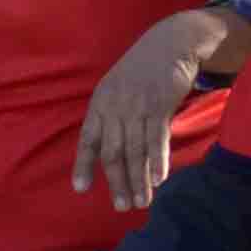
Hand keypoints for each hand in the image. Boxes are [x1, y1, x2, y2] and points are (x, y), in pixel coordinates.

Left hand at [77, 12, 229, 205]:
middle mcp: (115, 108)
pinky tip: (158, 179)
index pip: (88, 140)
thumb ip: (110, 118)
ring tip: (141, 201)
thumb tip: (106, 151)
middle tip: (122, 206)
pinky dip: (158, 159)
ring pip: (136, 150)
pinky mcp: (160, 105)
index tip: (80, 189)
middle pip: (113, 152)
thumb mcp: (115, 90)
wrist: (169, 44)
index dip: (83, 165)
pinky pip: (157, 137)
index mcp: (100, 105)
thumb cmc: (140, 72)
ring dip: (138, 179)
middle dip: (117, 182)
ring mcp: (137, 107)